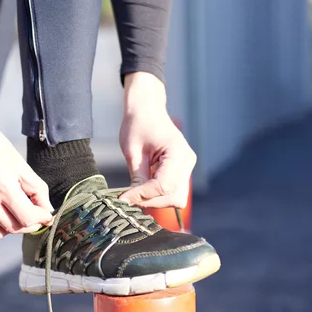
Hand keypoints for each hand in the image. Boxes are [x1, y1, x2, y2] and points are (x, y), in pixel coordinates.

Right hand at [0, 86, 53, 238]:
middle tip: (32, 214)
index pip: (27, 218)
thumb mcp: (18, 162)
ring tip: (10, 206)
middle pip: (12, 228)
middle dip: (26, 224)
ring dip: (8, 224)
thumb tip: (47, 211)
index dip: (40, 219)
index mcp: (1, 185)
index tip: (45, 216)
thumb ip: (36, 188)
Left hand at [118, 72, 195, 208]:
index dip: (143, 196)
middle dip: (150, 200)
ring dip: (155, 199)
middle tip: (128, 197)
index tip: (123, 198)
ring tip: (135, 191)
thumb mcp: (133, 152)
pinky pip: (173, 191)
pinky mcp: (182, 170)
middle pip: (173, 196)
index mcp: (178, 153)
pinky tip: (143, 187)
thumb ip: (137, 179)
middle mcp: (187, 161)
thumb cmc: (138, 125)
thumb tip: (130, 202)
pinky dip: (158, 194)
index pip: (164, 186)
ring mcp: (187, 166)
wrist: (147, 109)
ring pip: (175, 197)